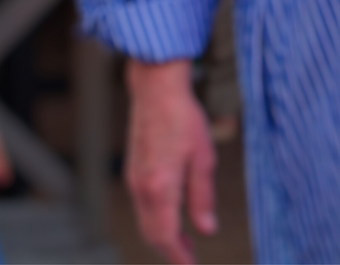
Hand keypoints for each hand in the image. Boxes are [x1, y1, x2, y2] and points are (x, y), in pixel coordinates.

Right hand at [125, 59, 217, 264]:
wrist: (156, 92)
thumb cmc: (185, 119)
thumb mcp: (203, 158)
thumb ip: (202, 197)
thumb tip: (206, 229)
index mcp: (160, 188)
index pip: (165, 237)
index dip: (179, 257)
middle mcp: (141, 190)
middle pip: (152, 235)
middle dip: (171, 251)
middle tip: (190, 260)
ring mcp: (133, 182)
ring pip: (146, 223)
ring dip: (164, 237)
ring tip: (186, 243)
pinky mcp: (133, 173)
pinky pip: (143, 208)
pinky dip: (156, 221)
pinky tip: (173, 217)